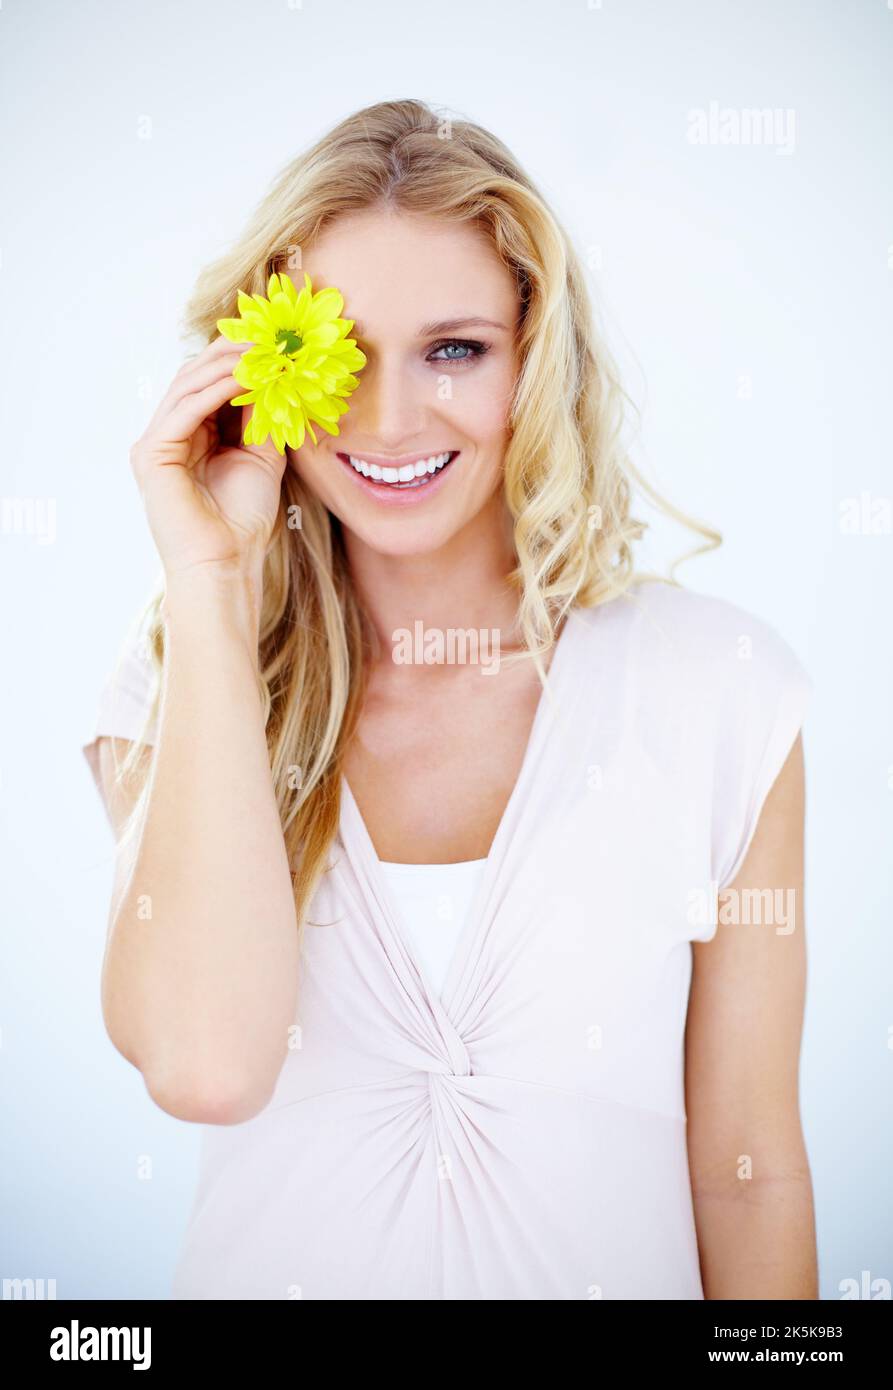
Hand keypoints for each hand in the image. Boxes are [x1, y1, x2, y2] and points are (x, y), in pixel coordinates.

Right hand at [130, 334, 288, 579]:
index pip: (210, 384)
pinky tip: (243, 378)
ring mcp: (155, 443)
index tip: (274, 345)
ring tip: (260, 354)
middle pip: (194, 377)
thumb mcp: (261, 455)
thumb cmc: (243, 519)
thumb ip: (262, 415)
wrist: (225, 563)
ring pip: (186, 386)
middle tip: (267, 339)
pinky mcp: (151, 454)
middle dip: (230, 355)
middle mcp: (168, 434)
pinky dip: (214, 390)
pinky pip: (184, 410)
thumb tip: (272, 372)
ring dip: (225, 366)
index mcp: (191, 435)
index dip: (239, 361)